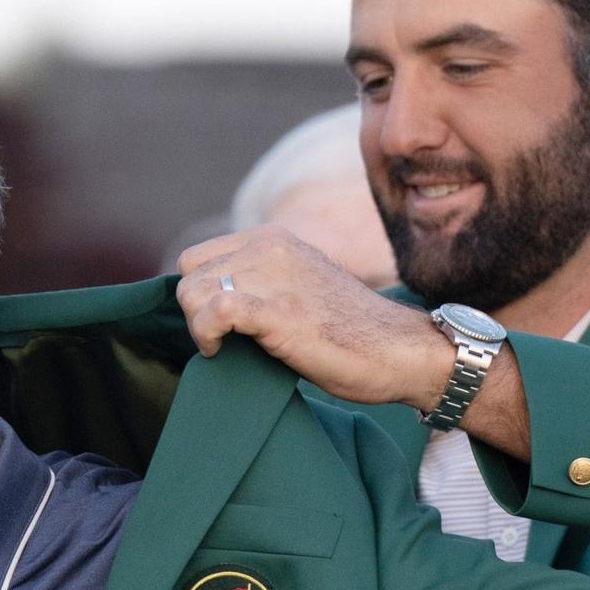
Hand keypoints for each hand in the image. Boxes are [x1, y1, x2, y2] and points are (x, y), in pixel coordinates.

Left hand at [174, 227, 453, 409]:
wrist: (399, 349)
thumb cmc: (349, 331)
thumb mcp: (298, 286)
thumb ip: (260, 282)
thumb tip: (210, 304)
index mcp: (274, 239)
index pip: (200, 258)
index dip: (200, 293)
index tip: (216, 324)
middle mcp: (271, 248)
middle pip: (190, 274)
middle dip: (195, 310)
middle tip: (220, 339)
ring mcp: (275, 276)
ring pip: (194, 291)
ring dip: (199, 326)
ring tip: (224, 347)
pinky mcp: (279, 310)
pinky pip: (216, 311)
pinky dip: (206, 334)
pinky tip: (220, 351)